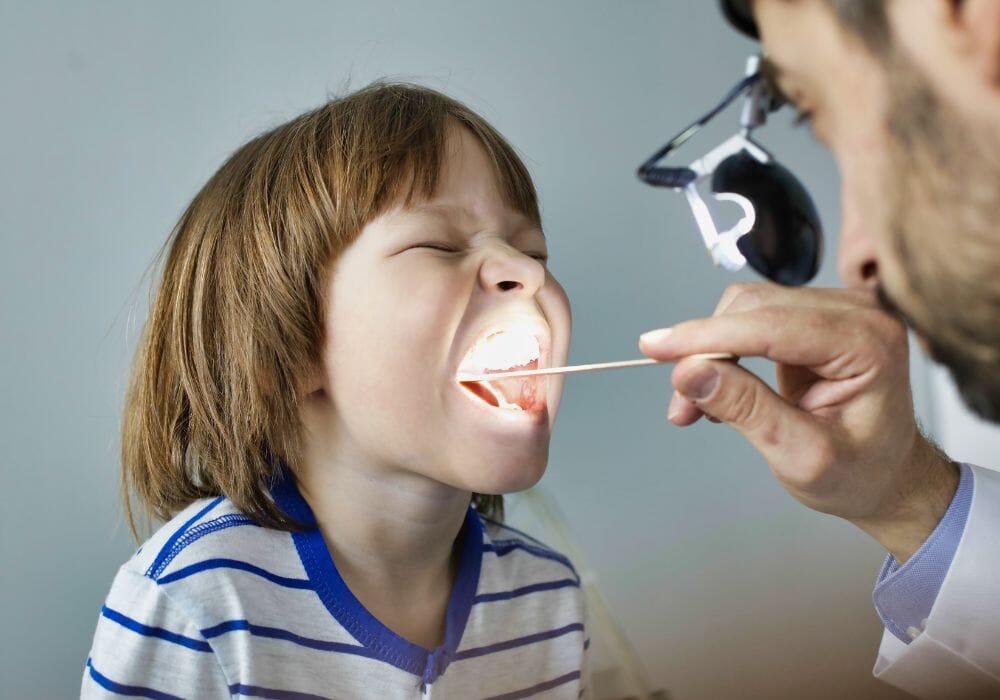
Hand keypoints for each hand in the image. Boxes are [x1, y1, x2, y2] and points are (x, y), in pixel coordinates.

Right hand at [639, 283, 958, 562]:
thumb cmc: (862, 472)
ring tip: (695, 404)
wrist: (887, 476)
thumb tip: (690, 372)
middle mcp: (857, 313)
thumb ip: (747, 409)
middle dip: (704, 350)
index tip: (655, 346)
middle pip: (753, 307)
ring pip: (744, 309)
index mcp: (868, 343)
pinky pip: (750, 319)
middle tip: (681, 401)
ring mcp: (835, 310)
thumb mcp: (801, 456)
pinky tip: (717, 389)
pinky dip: (722, 352)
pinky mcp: (813, 317)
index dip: (707, 336)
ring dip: (709, 352)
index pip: (771, 325)